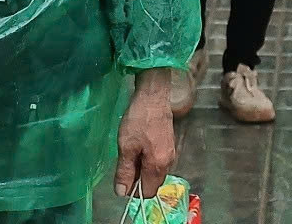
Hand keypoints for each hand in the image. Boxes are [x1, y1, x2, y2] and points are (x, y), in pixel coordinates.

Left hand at [114, 69, 176, 199]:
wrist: (153, 99)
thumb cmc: (138, 122)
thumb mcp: (126, 147)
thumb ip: (125, 171)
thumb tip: (121, 192)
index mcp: (158, 167)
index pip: (148, 192)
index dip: (133, 190)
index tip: (121, 179)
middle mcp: (168, 164)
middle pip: (152, 183)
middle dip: (137, 179)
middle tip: (123, 162)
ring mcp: (170, 154)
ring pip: (154, 172)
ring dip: (140, 169)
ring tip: (128, 152)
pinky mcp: (168, 146)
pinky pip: (156, 162)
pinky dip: (145, 160)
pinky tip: (136, 147)